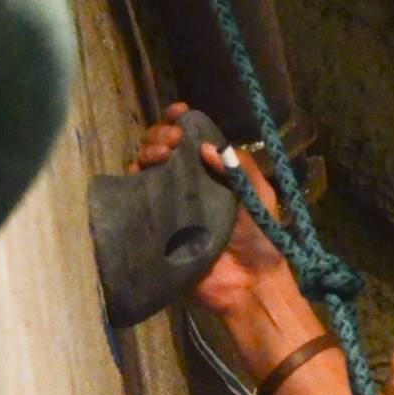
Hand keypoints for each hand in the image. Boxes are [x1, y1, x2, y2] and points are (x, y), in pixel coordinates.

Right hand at [132, 102, 290, 324]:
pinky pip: (137, 199)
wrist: (249, 282)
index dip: (181, 122)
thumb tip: (205, 145)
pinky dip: (133, 181)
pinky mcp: (156, 226)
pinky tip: (140, 173)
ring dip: (148, 153)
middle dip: (162, 135)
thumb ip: (237, 165)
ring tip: (161, 156)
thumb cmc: (260, 237)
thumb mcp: (257, 192)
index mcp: (212, 172)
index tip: (179, 112)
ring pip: (145, 168)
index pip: (191, 139)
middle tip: (172, 141)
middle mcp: (187, 184)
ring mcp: (169, 204)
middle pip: (162, 149)